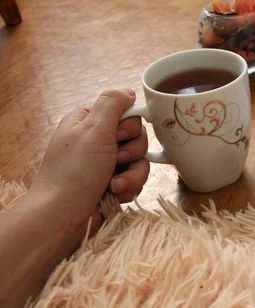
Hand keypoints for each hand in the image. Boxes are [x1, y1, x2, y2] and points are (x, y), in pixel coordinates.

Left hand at [32, 89, 149, 223]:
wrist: (62, 216)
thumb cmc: (75, 172)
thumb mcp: (93, 129)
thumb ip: (112, 104)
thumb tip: (128, 92)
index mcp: (88, 122)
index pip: (126, 113)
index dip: (129, 126)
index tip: (118, 136)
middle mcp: (97, 141)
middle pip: (137, 137)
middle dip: (132, 152)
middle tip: (116, 160)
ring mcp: (105, 164)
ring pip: (139, 161)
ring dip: (133, 174)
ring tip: (114, 186)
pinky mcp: (113, 184)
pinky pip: (136, 180)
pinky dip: (129, 187)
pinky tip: (115, 195)